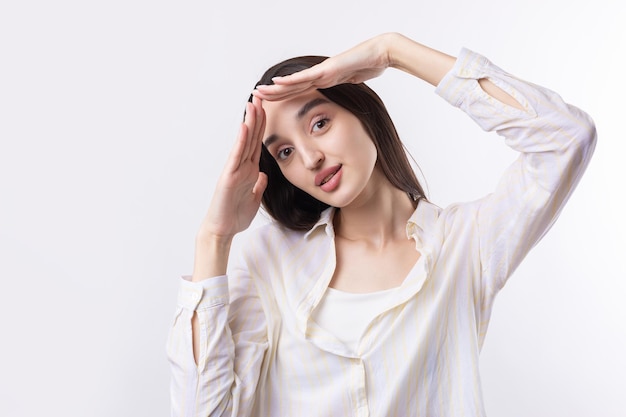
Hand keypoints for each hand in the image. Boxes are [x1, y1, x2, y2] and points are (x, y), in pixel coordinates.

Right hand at [198, 96, 267, 241]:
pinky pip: (236, 156)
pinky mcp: (228, 177)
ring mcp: (234, 170)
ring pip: (244, 142)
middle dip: (257, 116)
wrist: (222, 230)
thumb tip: (263, 176)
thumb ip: (258, 186)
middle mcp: (241, 166)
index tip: (267, 108)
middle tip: (260, 95)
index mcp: (249, 170)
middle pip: (251, 137)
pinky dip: (240, 141)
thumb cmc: (235, 216)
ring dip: (249, 122)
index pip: (257, 143)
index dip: (263, 126)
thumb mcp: (254, 199)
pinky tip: (244, 127)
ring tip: (253, 104)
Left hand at [252, 33, 396, 100]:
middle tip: (255, 96)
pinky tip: (276, 83)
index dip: (284, 95)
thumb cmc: (371, 64)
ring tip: (259, 91)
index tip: (271, 101)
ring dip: (275, 89)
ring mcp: (322, 71)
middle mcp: (320, 75)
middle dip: (273, 93)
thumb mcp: (357, 79)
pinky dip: (290, 81)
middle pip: (291, 87)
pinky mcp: (327, 70)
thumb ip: (349, 81)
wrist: (381, 53)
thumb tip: (350, 83)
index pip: (300, 90)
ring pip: (293, 83)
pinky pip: (305, 78)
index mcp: (325, 79)